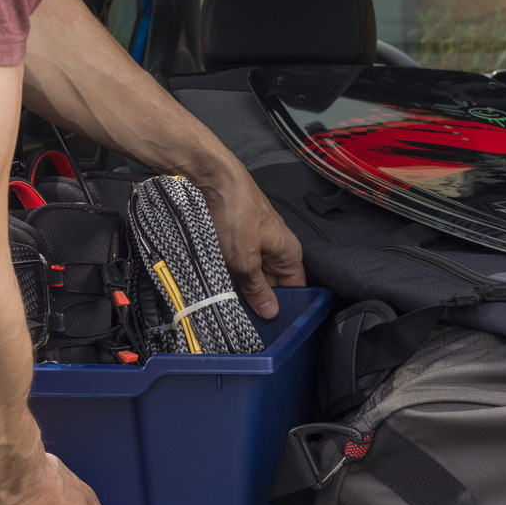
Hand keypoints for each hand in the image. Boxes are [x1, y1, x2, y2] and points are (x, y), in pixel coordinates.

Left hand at [192, 155, 306, 317]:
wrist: (210, 177)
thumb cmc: (235, 210)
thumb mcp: (245, 260)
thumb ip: (258, 288)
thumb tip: (271, 311)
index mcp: (288, 252)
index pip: (295, 289)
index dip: (284, 308)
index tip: (269, 326)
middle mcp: (274, 248)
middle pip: (270, 284)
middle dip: (256, 299)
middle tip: (242, 317)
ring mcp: (253, 242)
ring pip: (249, 275)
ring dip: (238, 286)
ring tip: (224, 299)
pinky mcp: (233, 238)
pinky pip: (234, 263)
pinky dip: (226, 273)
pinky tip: (213, 282)